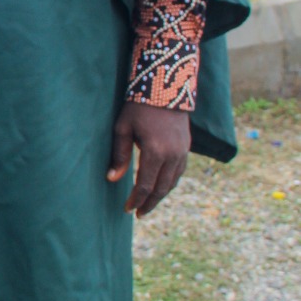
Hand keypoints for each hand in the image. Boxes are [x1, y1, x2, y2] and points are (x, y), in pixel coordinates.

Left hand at [106, 100, 189, 217]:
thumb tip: (112, 179)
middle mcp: (172, 155)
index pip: (144, 185)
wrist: (165, 87)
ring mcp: (183, 152)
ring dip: (160, 195)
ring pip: (172, 182)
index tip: (127, 210)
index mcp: (155, 151)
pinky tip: (160, 187)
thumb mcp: (123, 128)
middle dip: (149, 203)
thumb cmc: (138, 106)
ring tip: (147, 204)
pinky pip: (179, 172)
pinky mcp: (187, 148)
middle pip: (161, 189)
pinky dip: (169, 183)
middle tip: (138, 213)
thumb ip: (119, 155)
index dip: (136, 200)